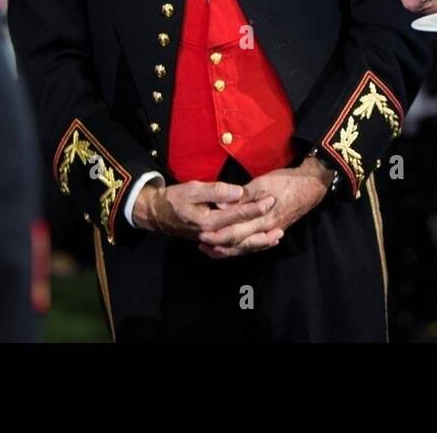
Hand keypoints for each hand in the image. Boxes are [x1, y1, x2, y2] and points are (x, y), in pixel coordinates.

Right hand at [132, 179, 279, 249]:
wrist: (158, 214)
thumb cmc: (175, 199)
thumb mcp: (193, 189)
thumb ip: (216, 191)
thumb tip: (238, 193)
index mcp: (208, 221)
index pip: (237, 215)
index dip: (255, 208)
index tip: (270, 199)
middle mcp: (212, 235)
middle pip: (242, 234)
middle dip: (262, 224)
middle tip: (279, 216)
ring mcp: (212, 241)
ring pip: (240, 245)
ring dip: (259, 242)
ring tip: (277, 236)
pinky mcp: (213, 242)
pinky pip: (234, 248)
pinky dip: (248, 246)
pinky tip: (260, 243)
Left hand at [197, 159, 332, 258]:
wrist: (312, 185)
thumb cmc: (287, 180)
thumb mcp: (264, 182)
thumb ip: (243, 196)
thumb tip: (221, 205)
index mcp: (262, 218)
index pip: (235, 232)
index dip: (217, 235)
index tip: (201, 233)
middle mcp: (266, 230)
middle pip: (238, 243)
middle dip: (218, 245)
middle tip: (201, 244)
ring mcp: (271, 231)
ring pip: (247, 246)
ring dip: (229, 249)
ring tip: (212, 249)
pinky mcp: (274, 229)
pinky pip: (256, 244)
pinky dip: (243, 248)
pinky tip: (235, 248)